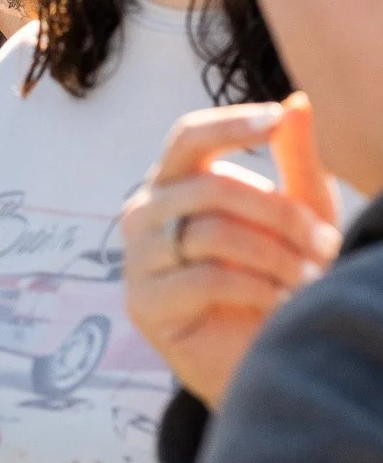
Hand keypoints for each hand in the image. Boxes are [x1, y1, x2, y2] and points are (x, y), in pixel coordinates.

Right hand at [122, 98, 340, 409]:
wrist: (261, 361)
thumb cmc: (277, 279)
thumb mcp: (298, 214)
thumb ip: (294, 160)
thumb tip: (297, 101)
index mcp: (175, 184)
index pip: (188, 137)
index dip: (229, 126)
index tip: (274, 122)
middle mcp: (145, 213)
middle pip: (211, 187)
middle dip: (280, 214)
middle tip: (324, 244)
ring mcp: (137, 258)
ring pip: (211, 231)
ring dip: (275, 256)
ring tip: (307, 279)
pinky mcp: (143, 304)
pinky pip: (205, 278)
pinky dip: (255, 289)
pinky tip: (279, 304)